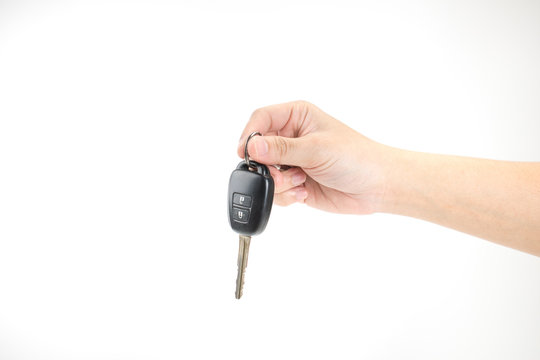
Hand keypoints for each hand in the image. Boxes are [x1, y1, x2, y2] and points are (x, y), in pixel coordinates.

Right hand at [237, 101, 390, 213]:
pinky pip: (275, 190)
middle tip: (279, 175)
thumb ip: (282, 149)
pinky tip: (304, 192)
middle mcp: (291, 137)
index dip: (250, 136)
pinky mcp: (294, 182)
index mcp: (297, 116)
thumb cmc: (357, 158)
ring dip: (278, 183)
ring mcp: (292, 161)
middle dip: (266, 167)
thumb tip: (253, 146)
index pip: (261, 119)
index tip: (246, 154)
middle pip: (258, 150)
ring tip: (300, 183)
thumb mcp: (317, 149)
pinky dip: (286, 195)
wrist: (376, 187)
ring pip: (264, 173)